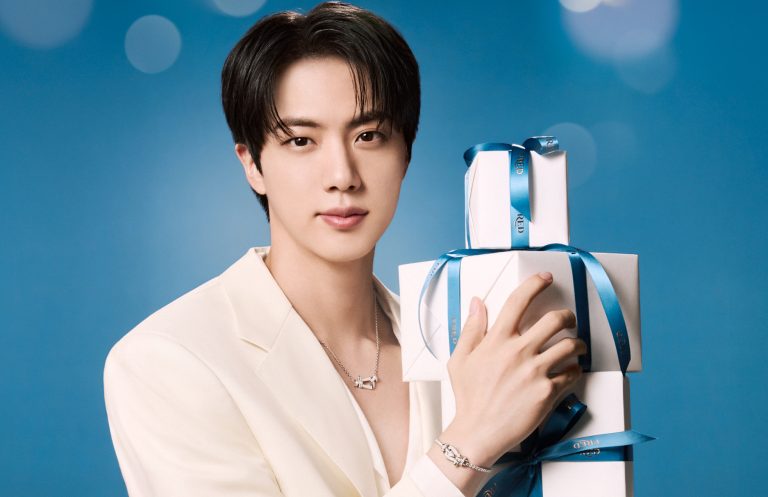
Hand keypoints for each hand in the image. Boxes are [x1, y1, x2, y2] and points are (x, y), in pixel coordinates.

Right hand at [442, 271, 585, 466]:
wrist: (478, 432)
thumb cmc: (468, 397)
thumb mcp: (460, 359)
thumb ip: (472, 329)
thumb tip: (477, 303)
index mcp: (496, 340)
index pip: (518, 302)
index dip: (534, 284)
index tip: (545, 277)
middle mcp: (518, 352)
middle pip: (554, 319)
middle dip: (567, 315)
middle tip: (568, 318)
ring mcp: (535, 372)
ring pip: (570, 345)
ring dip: (577, 343)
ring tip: (575, 346)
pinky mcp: (548, 392)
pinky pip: (572, 372)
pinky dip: (575, 369)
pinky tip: (570, 370)